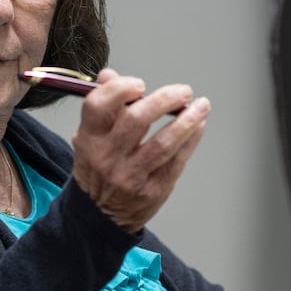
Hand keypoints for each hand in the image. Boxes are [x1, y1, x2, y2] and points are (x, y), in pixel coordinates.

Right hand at [70, 67, 209, 232]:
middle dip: (164, 99)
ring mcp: (130, 176)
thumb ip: (102, 106)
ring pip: (163, 142)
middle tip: (182, 91)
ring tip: (201, 106)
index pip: (99, 106)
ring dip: (187, 120)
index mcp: (89, 139)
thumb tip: (109, 75)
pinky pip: (177, 160)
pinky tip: (198, 125)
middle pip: (137, 120)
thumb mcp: (89, 137)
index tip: (139, 84)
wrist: (99, 215)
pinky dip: (191, 139)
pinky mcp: (152, 190)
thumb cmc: (97, 168)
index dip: (120, 89)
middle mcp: (107, 157)